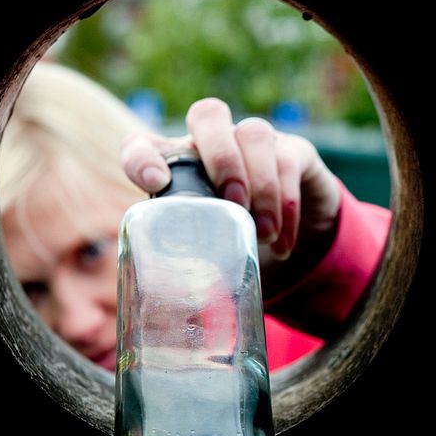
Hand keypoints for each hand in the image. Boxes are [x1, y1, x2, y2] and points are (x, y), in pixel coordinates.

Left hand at [121, 97, 340, 276]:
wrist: (289, 241)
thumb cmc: (229, 245)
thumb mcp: (200, 253)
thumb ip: (181, 269)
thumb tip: (157, 322)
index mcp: (175, 166)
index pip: (143, 144)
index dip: (142, 156)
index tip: (154, 184)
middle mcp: (212, 144)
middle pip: (208, 114)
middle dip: (221, 159)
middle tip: (233, 205)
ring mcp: (255, 144)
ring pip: (254, 132)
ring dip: (259, 184)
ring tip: (261, 233)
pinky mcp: (293, 153)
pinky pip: (290, 162)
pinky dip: (288, 207)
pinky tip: (282, 244)